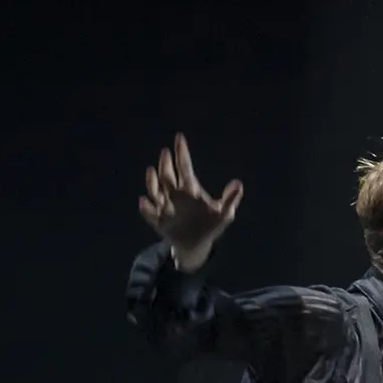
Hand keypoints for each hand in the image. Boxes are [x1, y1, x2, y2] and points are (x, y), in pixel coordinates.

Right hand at [139, 133, 243, 273]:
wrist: (197, 245)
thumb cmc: (211, 225)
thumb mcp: (224, 214)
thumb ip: (230, 199)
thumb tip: (239, 184)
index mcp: (190, 189)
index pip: (185, 167)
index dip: (182, 153)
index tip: (179, 137)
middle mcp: (175, 195)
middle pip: (168, 175)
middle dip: (166, 164)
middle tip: (166, 152)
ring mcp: (165, 207)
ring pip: (155, 190)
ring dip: (153, 181)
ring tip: (152, 171)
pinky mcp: (159, 221)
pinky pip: (150, 213)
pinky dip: (146, 208)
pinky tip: (144, 201)